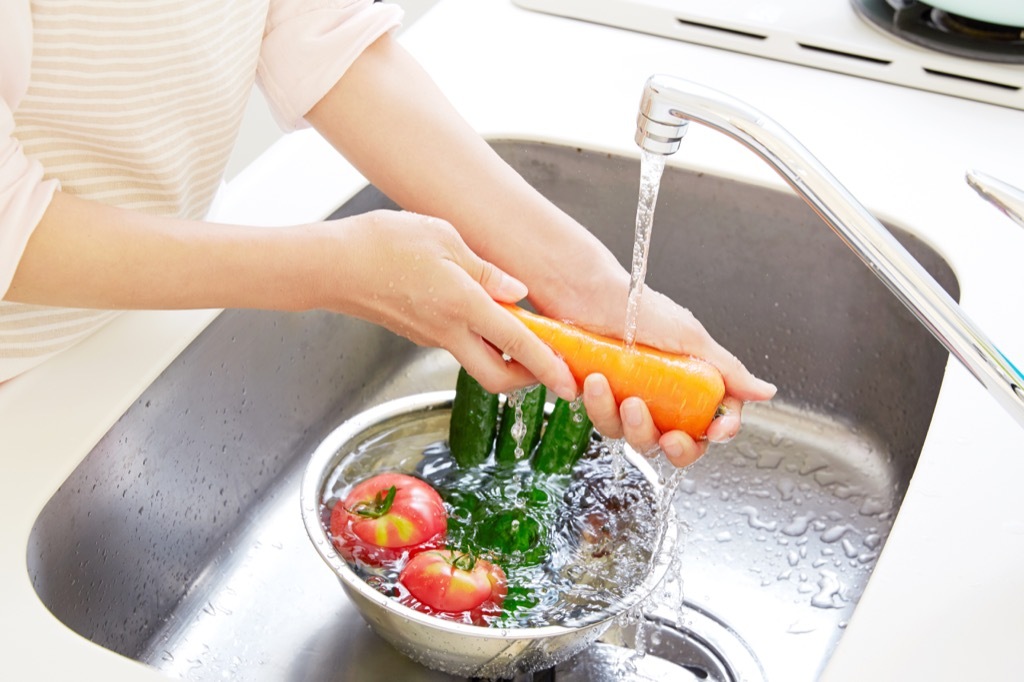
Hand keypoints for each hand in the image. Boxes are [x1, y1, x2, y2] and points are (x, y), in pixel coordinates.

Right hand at [313, 210, 577, 399]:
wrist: (331, 265)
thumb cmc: (383, 244)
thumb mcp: (444, 238)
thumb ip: (486, 269)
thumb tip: (517, 291)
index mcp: (463, 306)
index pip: (518, 345)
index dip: (549, 368)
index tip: (569, 385)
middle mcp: (449, 331)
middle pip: (497, 377)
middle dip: (527, 379)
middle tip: (548, 365)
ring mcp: (431, 337)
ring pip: (478, 363)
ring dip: (504, 357)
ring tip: (522, 331)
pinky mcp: (418, 334)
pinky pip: (458, 345)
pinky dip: (479, 340)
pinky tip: (484, 314)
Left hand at [537, 287, 775, 467]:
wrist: (588, 293)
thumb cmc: (640, 309)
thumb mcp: (692, 339)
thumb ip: (728, 371)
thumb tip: (767, 392)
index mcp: (688, 389)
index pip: (710, 426)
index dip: (717, 434)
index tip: (716, 431)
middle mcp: (659, 402)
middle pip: (671, 446)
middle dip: (671, 445)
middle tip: (665, 434)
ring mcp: (626, 403)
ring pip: (629, 436)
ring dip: (620, 417)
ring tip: (605, 383)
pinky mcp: (597, 401)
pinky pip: (596, 419)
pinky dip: (594, 403)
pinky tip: (590, 379)